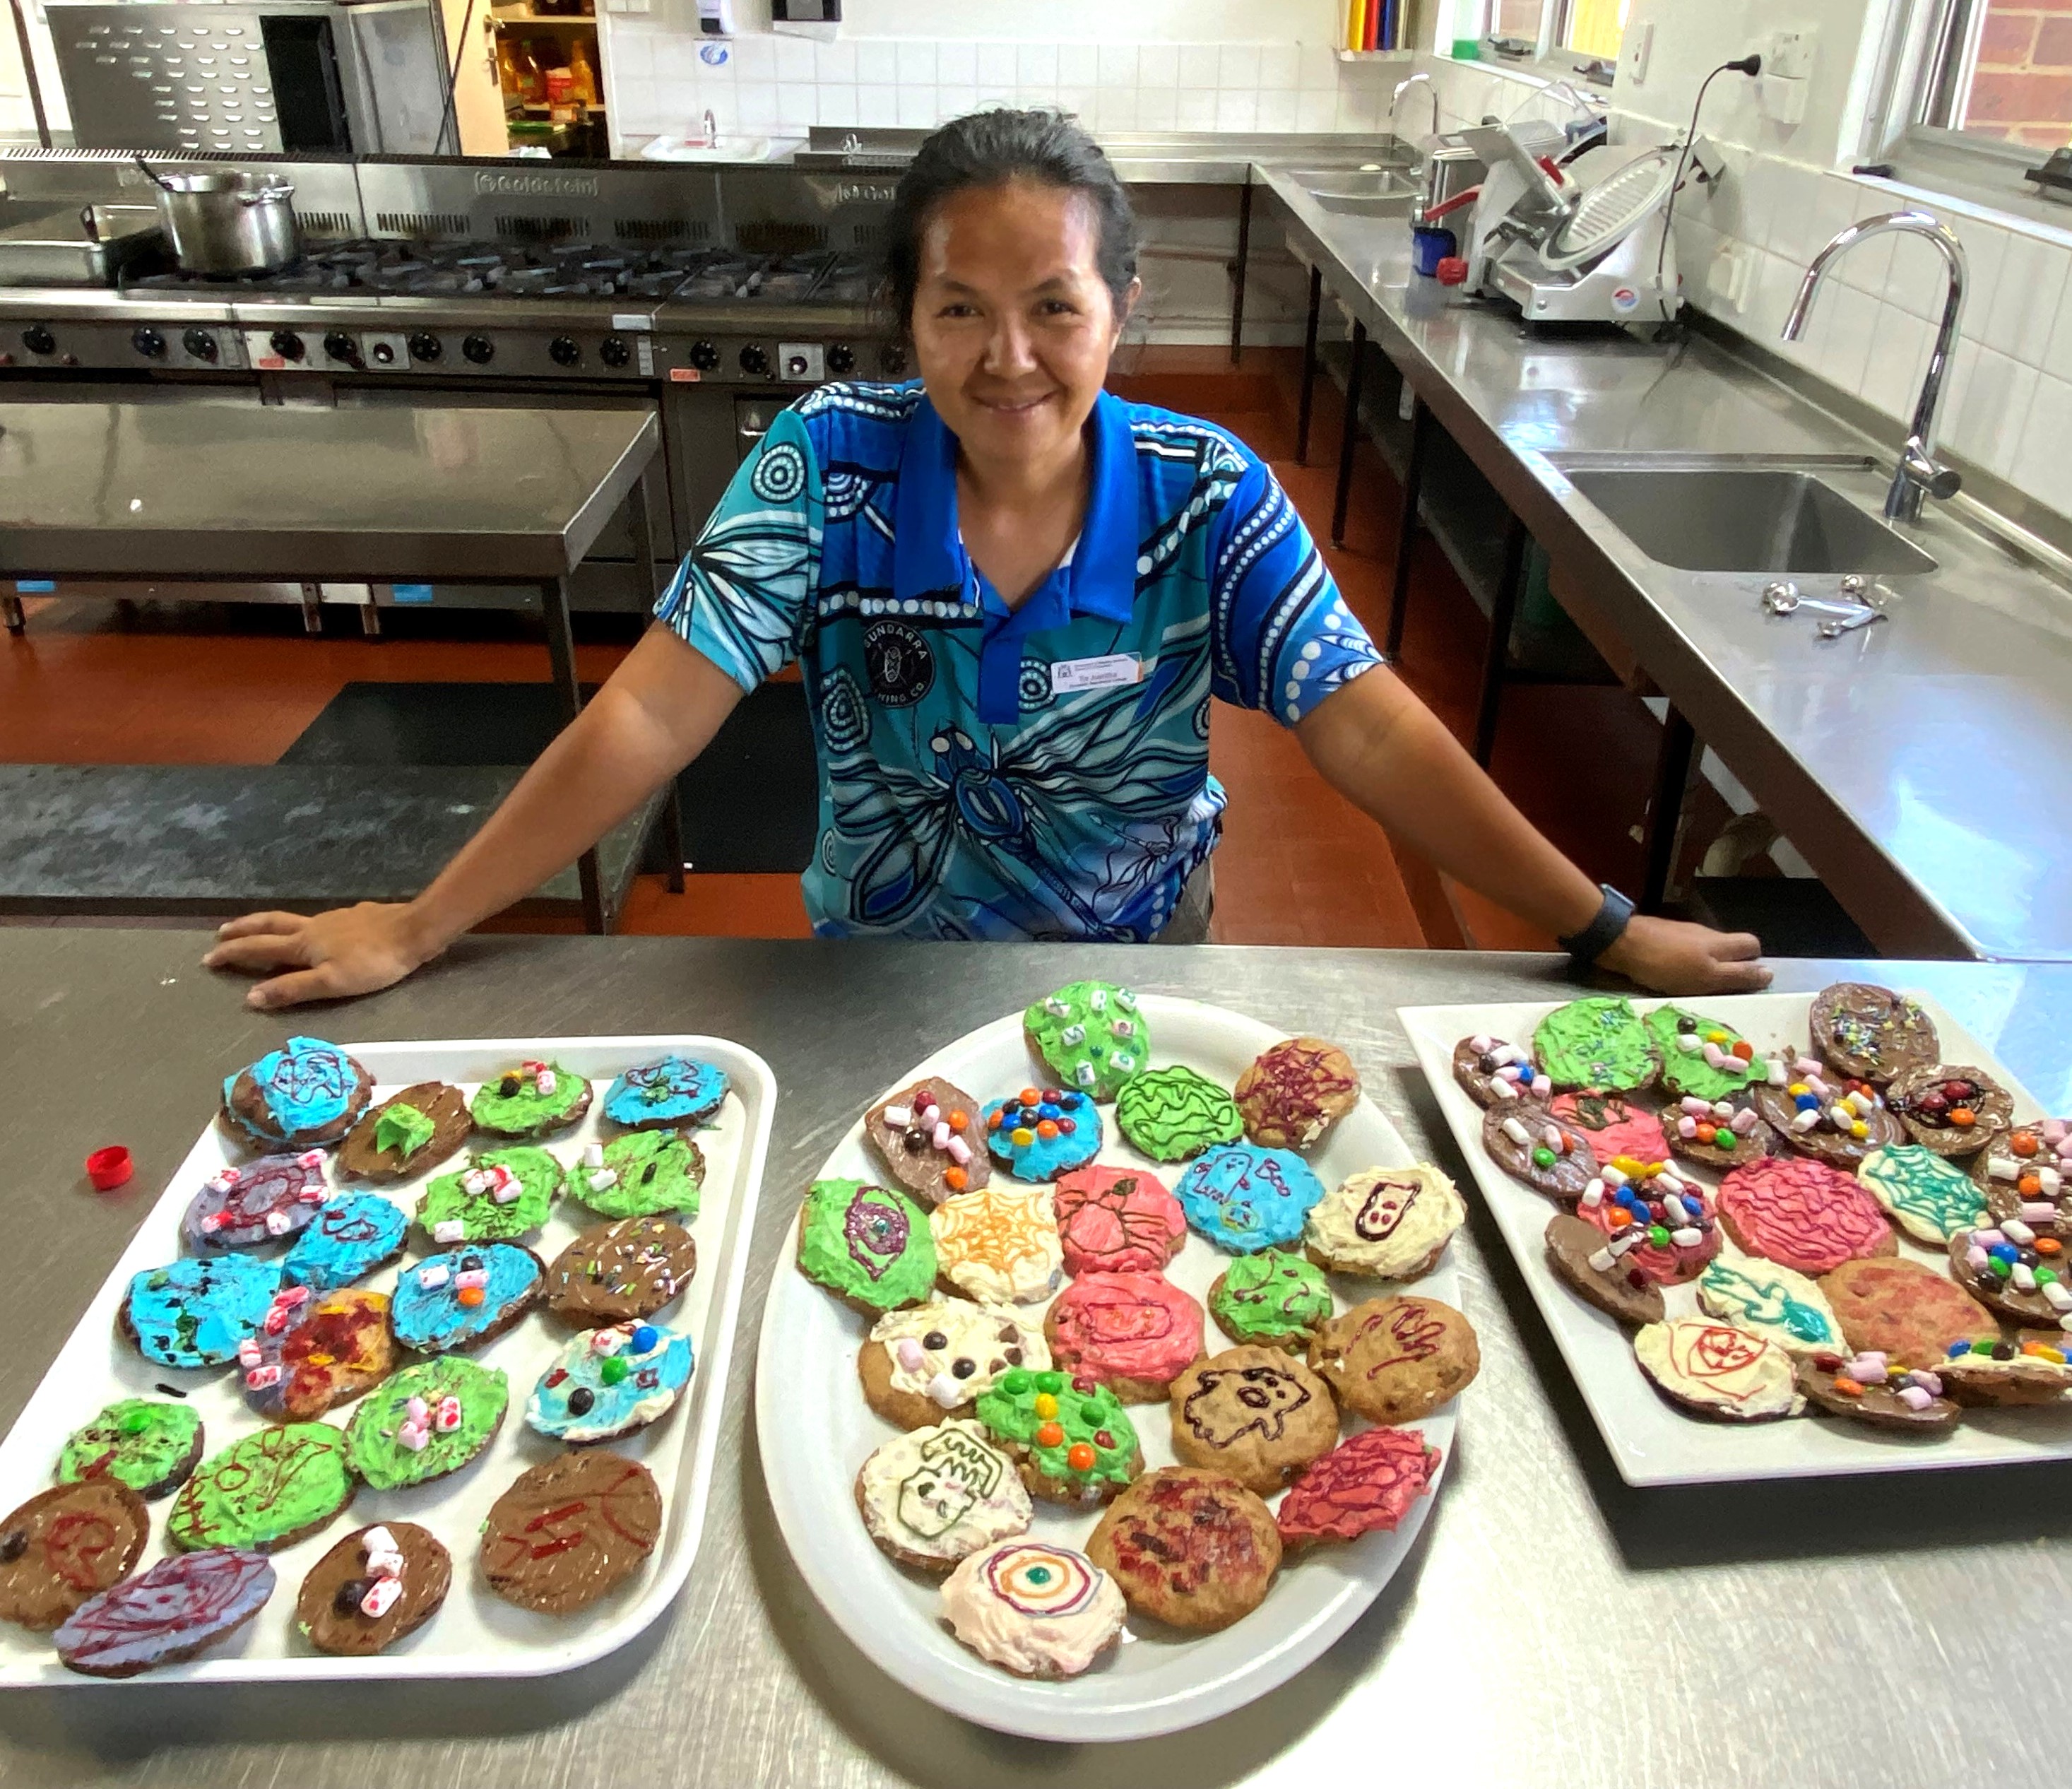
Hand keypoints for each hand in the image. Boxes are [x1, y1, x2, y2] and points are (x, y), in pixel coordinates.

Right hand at [202, 902, 436, 1009]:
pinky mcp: (351, 917)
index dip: (233, 954)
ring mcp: (332, 919)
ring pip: (290, 919)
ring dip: (266, 924)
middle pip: (269, 925)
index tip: (208, 958)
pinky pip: (314, 920)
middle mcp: (311, 927)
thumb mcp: (331, 983)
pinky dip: (298, 924)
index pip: (258, 949)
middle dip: (242, 930)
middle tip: (220, 933)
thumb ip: (292, 989)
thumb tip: (250, 996)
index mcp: (302, 944)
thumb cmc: (373, 962)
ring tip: (257, 928)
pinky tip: (310, 929)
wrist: (413, 931)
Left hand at [1596, 915, 1771, 995]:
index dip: (1755, 963)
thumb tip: (1768, 974)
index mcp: (1721, 943)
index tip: (1747, 983)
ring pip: (1707, 949)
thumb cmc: (1667, 964)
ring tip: (1697, 987)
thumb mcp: (1707, 976)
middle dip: (1731, 966)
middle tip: (1721, 988)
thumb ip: (1736, 975)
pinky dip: (1686, 964)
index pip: (1752, 945)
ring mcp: (1684, 933)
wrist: (1622, 943)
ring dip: (1708, 966)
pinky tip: (1674, 977)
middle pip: (1730, 947)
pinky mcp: (1665, 937)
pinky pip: (1685, 951)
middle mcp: (1707, 934)